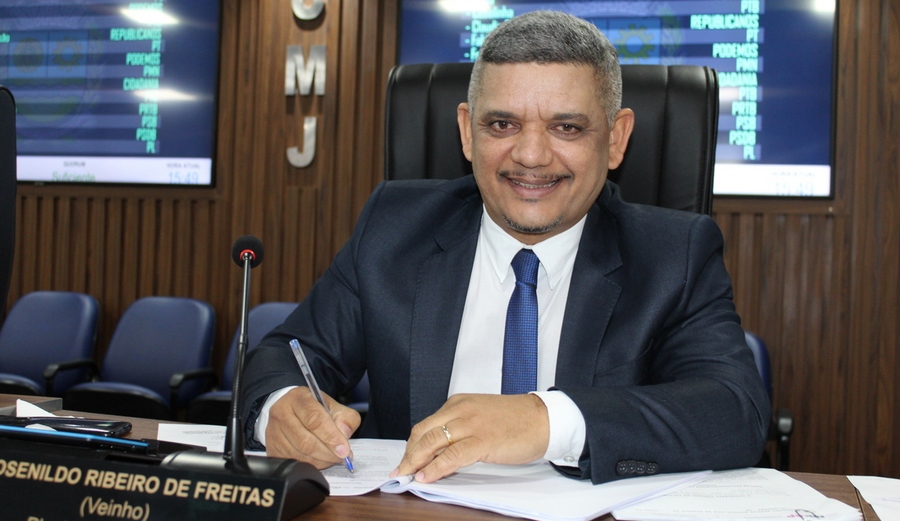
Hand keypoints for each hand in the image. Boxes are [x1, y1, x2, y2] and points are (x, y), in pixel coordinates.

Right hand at [265, 386, 360, 468]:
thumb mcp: (332, 405)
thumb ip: (345, 417)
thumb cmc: (313, 408)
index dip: (331, 437)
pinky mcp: (272, 448)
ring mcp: (273, 432)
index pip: (314, 419)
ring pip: (300, 454)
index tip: (344, 449)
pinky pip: (293, 462)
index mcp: (298, 398)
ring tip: (333, 458)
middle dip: (328, 453)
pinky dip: (311, 465)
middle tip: (342, 457)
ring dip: (321, 461)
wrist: (290, 410)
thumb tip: (344, 434)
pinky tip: (320, 460)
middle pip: (306, 441)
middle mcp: (281, 414)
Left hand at [391, 393, 548, 482]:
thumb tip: (441, 451)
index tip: (406, 459)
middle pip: (423, 433)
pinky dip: (435, 468)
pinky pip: (451, 456)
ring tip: (406, 476)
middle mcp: (460, 410)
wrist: (544, 418)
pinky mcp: (482, 440)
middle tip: (399, 471)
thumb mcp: (481, 417)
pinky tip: (426, 476)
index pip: (426, 425)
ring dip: (415, 462)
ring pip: (432, 442)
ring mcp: (471, 424)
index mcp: (459, 403)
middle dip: (408, 455)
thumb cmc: (516, 420)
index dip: (412, 445)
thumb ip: (460, 429)